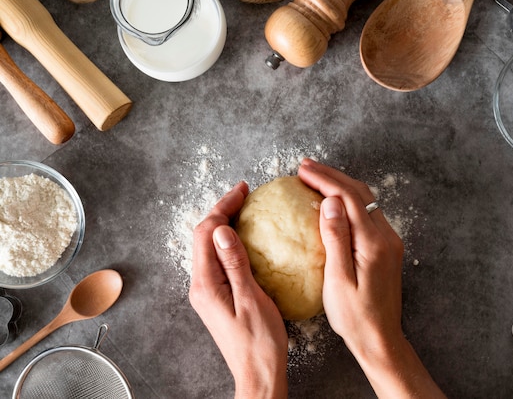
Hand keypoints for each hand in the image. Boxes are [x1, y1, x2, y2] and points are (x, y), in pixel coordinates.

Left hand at [189, 182, 287, 398]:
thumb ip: (235, 264)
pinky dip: (231, 242)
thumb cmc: (259, 343)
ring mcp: (209, 291)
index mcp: (206, 284)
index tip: (242, 191)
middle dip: (221, 211)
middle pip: (204, 237)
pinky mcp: (218, 296)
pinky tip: (247, 239)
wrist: (258, 374)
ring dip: (225, 225)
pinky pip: (219, 260)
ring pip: (210, 247)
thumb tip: (223, 230)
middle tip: (244, 194)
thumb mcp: (251, 299)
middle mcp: (201, 285)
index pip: (207, 233)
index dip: (222, 207)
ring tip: (244, 209)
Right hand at [298, 159, 444, 397]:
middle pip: (359, 193)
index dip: (325, 180)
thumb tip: (330, 202)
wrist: (380, 338)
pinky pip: (367, 214)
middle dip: (332, 176)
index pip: (349, 198)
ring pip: (365, 201)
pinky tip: (332, 202)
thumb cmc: (355, 316)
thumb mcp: (338, 280)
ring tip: (315, 177)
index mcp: (373, 243)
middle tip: (305, 167)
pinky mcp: (386, 248)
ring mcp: (389, 241)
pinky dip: (348, 200)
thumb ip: (335, 238)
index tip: (302, 170)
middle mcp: (386, 237)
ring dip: (341, 185)